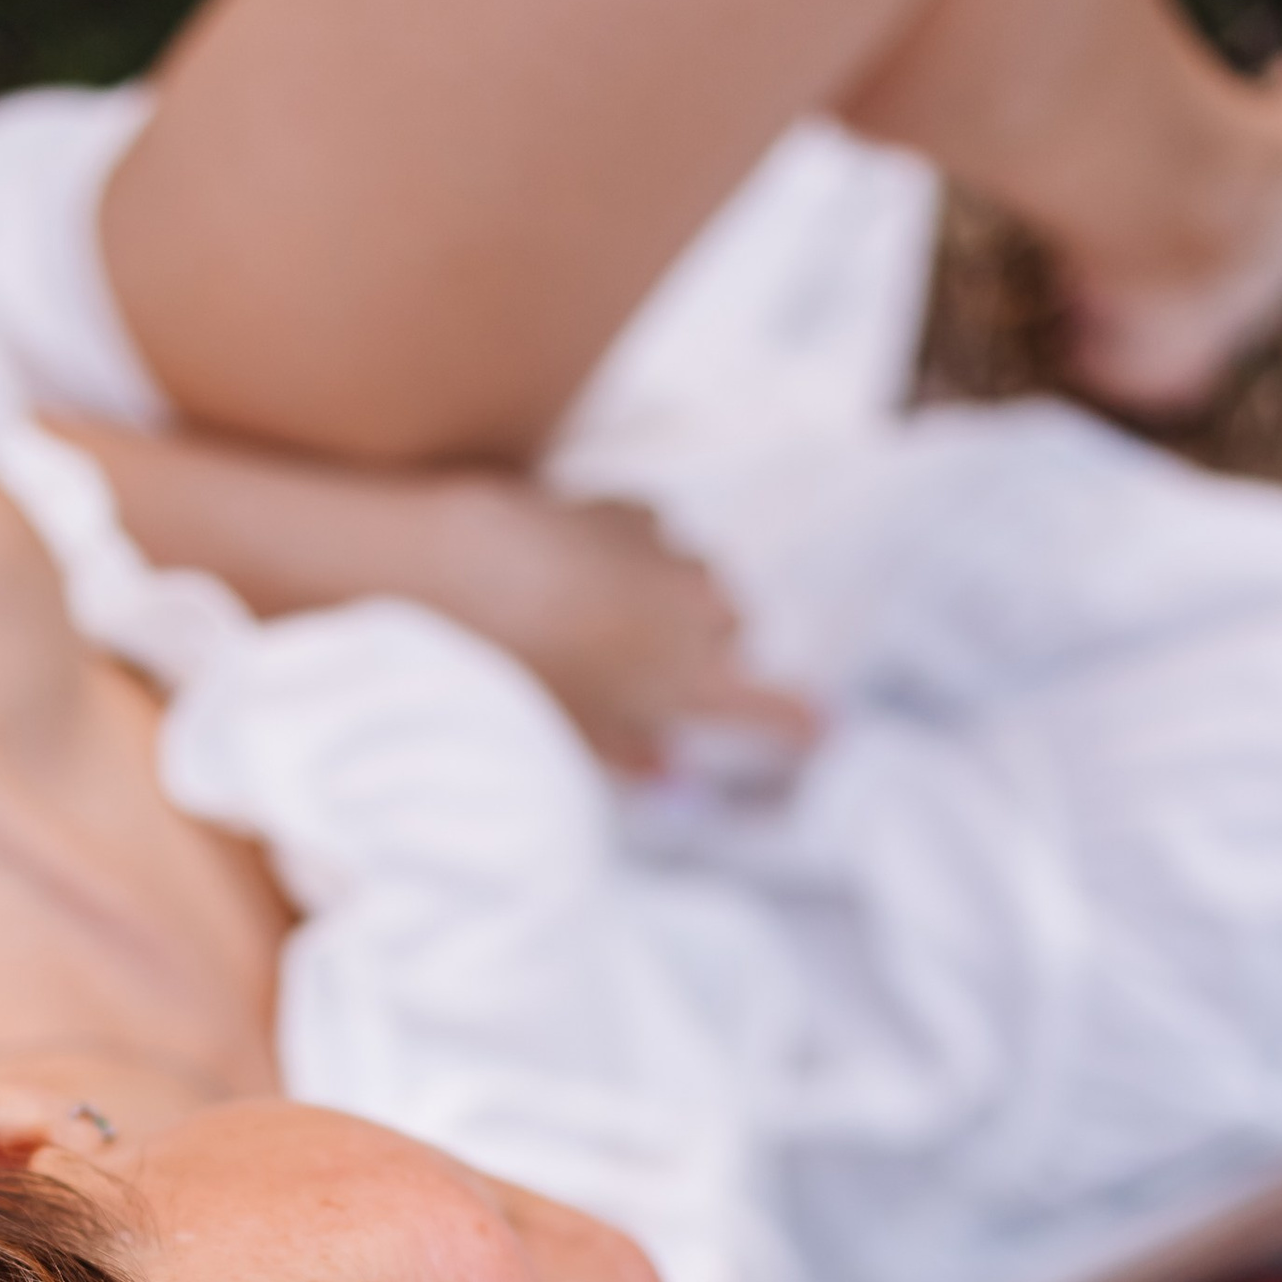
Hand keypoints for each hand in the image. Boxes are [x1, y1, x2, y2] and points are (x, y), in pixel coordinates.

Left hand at [438, 482, 820, 779]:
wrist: (462, 577)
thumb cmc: (520, 678)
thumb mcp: (575, 739)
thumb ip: (634, 757)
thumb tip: (672, 772)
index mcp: (695, 683)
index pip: (775, 708)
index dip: (798, 720)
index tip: (819, 726)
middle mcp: (701, 615)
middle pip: (736, 629)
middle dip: (709, 645)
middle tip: (654, 671)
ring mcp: (672, 557)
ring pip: (700, 579)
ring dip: (674, 596)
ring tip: (611, 616)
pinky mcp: (634, 510)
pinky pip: (658, 538)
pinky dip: (639, 555)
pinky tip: (589, 569)